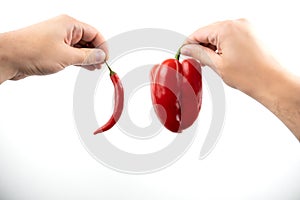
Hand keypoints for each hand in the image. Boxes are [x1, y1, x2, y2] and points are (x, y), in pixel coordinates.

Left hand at [0, 15, 106, 82]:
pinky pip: (71, 53)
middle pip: (88, 39)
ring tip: (94, 68)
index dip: (103, 46)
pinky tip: (84, 67)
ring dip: (88, 57)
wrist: (8, 57)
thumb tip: (101, 56)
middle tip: (101, 66)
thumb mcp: (66, 56)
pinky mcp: (52, 48)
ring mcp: (58, 39)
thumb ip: (87, 56)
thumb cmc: (33, 51)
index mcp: (69, 24)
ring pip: (79, 47)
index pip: (94, 33)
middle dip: (96, 52)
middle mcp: (64, 29)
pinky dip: (78, 60)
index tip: (106, 59)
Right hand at [181, 19, 299, 139]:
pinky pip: (230, 36)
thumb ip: (199, 54)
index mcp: (227, 28)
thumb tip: (187, 49)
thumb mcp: (217, 65)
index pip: (199, 32)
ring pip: (220, 34)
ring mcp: (246, 27)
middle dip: (201, 46)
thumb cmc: (250, 75)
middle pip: (210, 32)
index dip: (189, 44)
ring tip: (211, 62)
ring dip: (212, 46)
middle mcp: (238, 24)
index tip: (183, 52)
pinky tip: (221, 58)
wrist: (272, 82)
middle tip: (196, 60)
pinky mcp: (251, 33)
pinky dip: (223, 46)